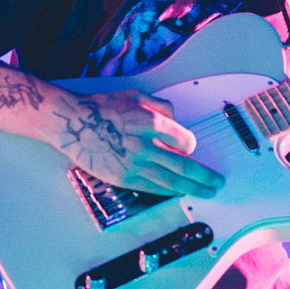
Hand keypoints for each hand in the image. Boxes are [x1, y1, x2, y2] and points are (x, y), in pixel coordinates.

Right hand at [45, 87, 224, 197]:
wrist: (73, 124)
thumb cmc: (102, 108)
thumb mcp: (136, 95)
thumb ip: (161, 106)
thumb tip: (177, 120)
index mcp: (151, 123)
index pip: (185, 140)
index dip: (191, 145)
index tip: (190, 148)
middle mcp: (146, 145)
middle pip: (185, 166)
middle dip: (205, 176)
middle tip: (217, 182)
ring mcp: (135, 164)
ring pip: (172, 181)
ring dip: (193, 188)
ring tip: (206, 193)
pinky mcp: (124, 177)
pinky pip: (153, 188)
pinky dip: (168, 192)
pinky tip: (179, 193)